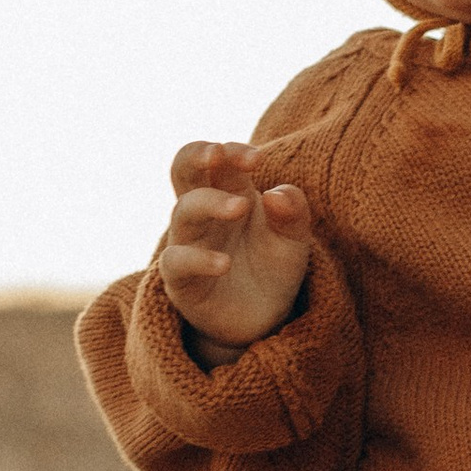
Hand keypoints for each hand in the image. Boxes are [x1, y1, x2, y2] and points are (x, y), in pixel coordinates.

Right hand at [158, 141, 312, 358]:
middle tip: (218, 153)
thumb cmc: (273, 266)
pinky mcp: (181, 280)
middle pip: (182, 171)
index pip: (218, 158)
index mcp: (230, 192)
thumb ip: (292, 212)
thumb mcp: (294, 238)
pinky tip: (224, 263)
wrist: (264, 319)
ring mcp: (189, 244)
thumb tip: (276, 194)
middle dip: (195, 155)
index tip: (256, 159)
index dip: (232, 151)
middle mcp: (204, 213)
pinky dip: (198, 259)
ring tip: (240, 207)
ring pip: (182, 212)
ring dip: (209, 202)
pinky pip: (176, 262)